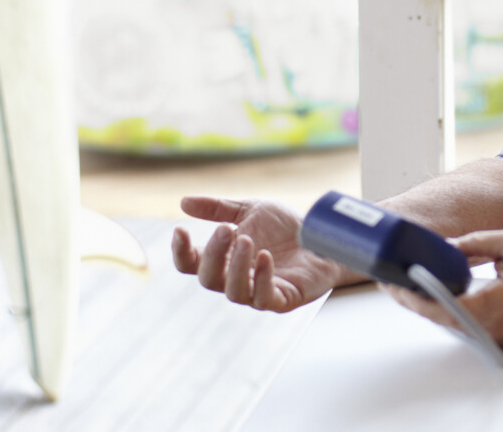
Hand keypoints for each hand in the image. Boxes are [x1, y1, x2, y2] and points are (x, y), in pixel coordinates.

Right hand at [172, 196, 357, 311]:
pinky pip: (263, 298)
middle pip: (209, 278)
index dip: (181, 252)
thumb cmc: (285, 227)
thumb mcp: (250, 210)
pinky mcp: (281, 300)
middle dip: (214, 254)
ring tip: (246, 240)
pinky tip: (264, 257)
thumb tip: (183, 202)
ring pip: (233, 292)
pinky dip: (261, 278)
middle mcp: (236, 279)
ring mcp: (257, 292)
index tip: (180, 230)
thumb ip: (218, 208)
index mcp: (224, 259)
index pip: (191, 264)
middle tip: (227, 230)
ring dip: (236, 266)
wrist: (322, 236)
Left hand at [386, 227, 502, 344]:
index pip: (440, 307)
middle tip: (390, 275)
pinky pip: (461, 323)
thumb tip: (445, 245)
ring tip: (406, 279)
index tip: (392, 281)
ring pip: (448, 322)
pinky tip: (433, 289)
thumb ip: (477, 242)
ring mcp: (492, 333)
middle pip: (437, 317)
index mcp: (492, 306)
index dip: (411, 296)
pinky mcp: (495, 333)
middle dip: (412, 297)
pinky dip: (444, 307)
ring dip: (426, 302)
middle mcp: (489, 326)